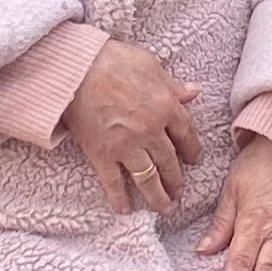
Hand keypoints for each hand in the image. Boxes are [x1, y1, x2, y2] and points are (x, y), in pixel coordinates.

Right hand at [70, 38, 201, 214]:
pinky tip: (124, 210)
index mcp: (166, 107)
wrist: (78, 68)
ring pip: (148, 178)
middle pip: (169, 162)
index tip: (194, 160)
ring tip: (163, 207)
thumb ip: (172, 84)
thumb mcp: (151, 65)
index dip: (192, 150)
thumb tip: (194, 92)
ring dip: (157, 196)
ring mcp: (126, 146)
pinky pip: (113, 182)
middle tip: (179, 191)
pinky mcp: (102, 154)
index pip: (187, 135)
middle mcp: (150, 131)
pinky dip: (119, 198)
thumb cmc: (114, 60)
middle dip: (176, 179)